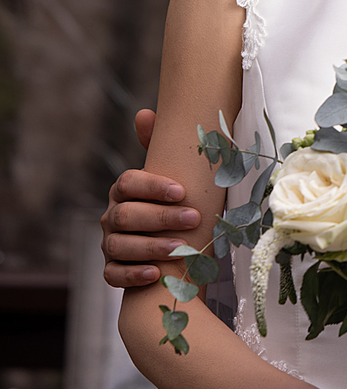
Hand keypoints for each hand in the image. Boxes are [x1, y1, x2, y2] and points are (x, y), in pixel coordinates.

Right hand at [100, 108, 201, 287]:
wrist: (180, 247)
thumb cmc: (181, 205)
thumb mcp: (180, 177)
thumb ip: (166, 149)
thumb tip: (142, 113)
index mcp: (126, 191)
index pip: (128, 183)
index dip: (153, 186)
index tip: (182, 191)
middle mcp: (113, 216)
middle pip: (127, 215)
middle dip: (161, 217)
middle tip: (194, 218)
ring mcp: (111, 244)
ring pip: (119, 245)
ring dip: (151, 247)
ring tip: (181, 250)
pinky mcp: (113, 271)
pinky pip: (113, 275)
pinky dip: (132, 275)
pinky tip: (154, 274)